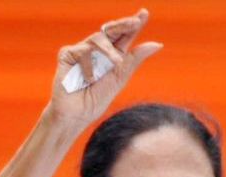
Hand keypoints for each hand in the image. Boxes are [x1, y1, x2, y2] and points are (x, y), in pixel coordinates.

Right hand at [48, 9, 161, 125]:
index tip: (144, 13)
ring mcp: (82, 50)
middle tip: (135, 21)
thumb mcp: (120, 77)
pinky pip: (82, 50)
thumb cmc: (96, 99)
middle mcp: (97, 50)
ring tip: (116, 62)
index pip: (124, 36)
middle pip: (112, 31)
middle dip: (123, 25)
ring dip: (108, 50)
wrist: (76, 114)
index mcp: (112, 55)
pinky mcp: (67, 54)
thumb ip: (135, 58)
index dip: (133, 24)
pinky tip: (88, 79)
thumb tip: (158, 44)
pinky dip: (88, 65)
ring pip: (98, 38)